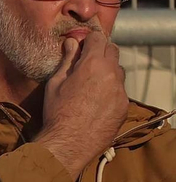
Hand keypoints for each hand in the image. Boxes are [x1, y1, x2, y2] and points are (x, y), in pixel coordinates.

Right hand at [34, 32, 128, 176]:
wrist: (69, 142)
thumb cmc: (57, 112)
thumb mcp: (55, 83)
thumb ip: (67, 60)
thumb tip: (71, 42)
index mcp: (93, 64)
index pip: (98, 38)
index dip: (89, 39)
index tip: (82, 44)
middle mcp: (112, 74)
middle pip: (113, 51)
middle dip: (101, 52)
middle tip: (87, 62)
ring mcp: (121, 90)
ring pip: (118, 72)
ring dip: (107, 72)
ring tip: (91, 85)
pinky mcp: (124, 106)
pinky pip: (119, 91)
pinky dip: (110, 91)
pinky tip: (96, 103)